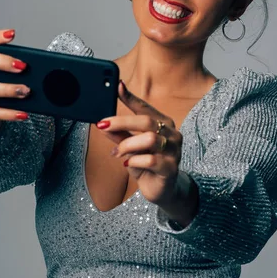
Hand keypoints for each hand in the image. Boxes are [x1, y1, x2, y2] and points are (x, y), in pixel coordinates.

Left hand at [96, 80, 182, 205]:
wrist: (161, 190)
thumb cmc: (146, 165)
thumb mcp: (130, 148)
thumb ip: (119, 135)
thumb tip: (102, 123)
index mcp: (163, 124)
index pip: (145, 108)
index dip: (131, 98)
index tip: (117, 86)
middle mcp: (172, 134)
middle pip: (146, 121)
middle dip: (121, 122)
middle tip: (102, 125)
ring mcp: (174, 151)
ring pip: (149, 139)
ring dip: (127, 145)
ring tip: (117, 153)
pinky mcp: (171, 168)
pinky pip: (151, 160)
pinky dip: (134, 160)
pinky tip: (127, 164)